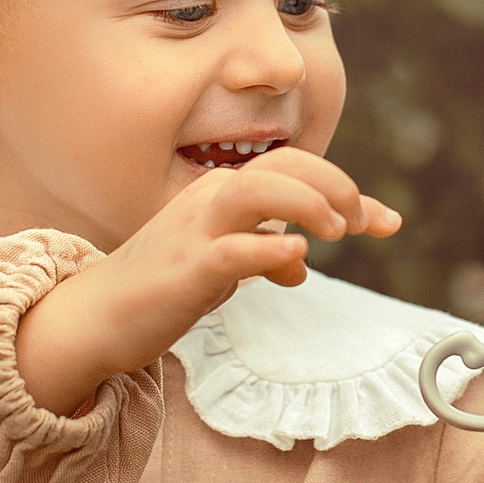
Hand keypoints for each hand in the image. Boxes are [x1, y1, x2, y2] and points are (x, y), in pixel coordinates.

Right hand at [17, 147, 401, 414]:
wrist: (96, 317)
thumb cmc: (160, 287)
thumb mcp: (221, 265)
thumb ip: (261, 256)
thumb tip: (300, 264)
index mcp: (222, 193)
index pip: (294, 168)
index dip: (345, 188)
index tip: (387, 221)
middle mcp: (211, 199)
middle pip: (284, 166)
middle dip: (336, 186)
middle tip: (365, 224)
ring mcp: (196, 231)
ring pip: (258, 191)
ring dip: (308, 204)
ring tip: (339, 231)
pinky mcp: (186, 269)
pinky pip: (232, 249)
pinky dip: (269, 250)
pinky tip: (297, 259)